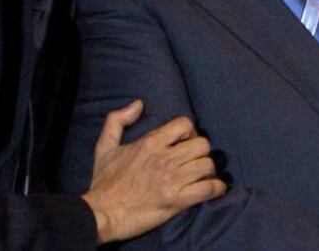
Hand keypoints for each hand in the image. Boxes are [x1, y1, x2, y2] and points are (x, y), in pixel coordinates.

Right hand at [82, 100, 225, 243]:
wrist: (102, 214)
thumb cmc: (105, 181)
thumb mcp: (105, 146)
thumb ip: (117, 119)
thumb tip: (138, 104)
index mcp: (150, 142)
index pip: (184, 124)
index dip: (189, 130)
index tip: (186, 139)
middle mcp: (164, 158)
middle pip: (202, 144)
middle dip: (202, 150)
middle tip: (195, 158)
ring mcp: (172, 180)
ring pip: (207, 165)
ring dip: (208, 170)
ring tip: (203, 174)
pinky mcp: (176, 201)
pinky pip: (207, 189)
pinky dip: (216, 188)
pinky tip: (214, 189)